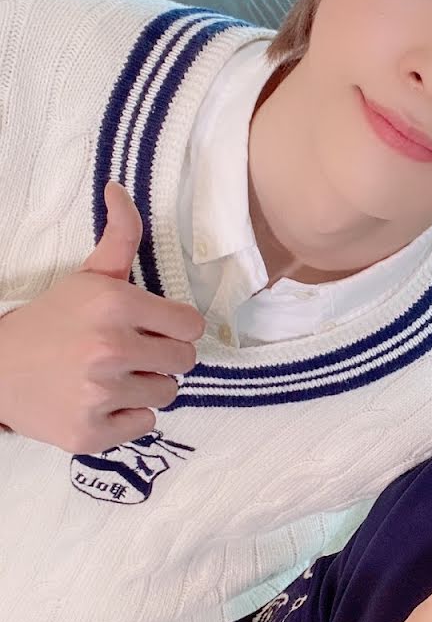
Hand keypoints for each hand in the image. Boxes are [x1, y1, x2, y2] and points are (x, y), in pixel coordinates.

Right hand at [0, 182, 204, 452]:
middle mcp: (109, 348)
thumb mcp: (87, 277)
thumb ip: (120, 236)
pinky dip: (127, 418)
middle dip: (162, 357)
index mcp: (115, 304)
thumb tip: (119, 188)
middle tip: (130, 354)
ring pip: (167, 394)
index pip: (191, 325)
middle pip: (184, 362)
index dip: (175, 328)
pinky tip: (100, 402)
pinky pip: (145, 426)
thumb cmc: (51, 322)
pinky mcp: (90, 432)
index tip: (153, 329)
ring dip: (145, 387)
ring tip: (112, 377)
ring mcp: (99, 393)